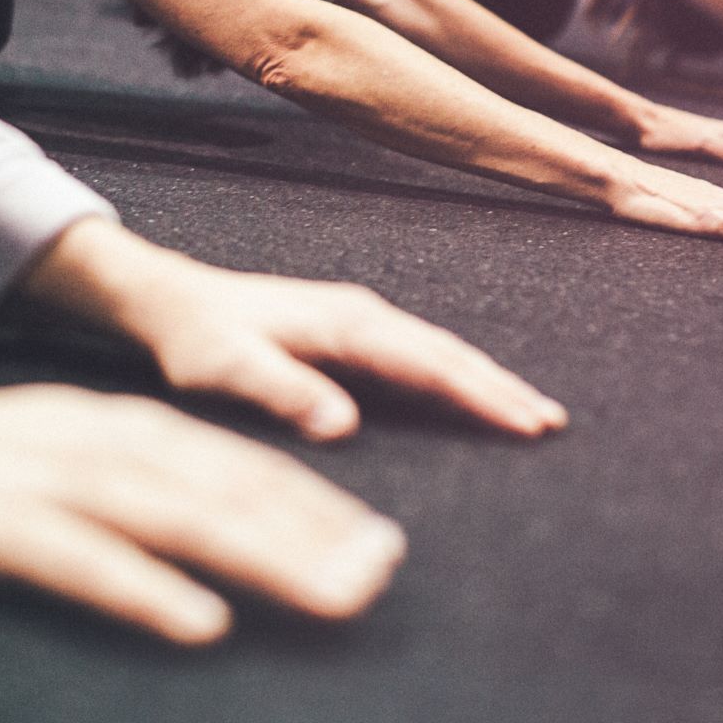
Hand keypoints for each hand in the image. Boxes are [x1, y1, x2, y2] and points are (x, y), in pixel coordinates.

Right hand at [0, 304, 405, 643]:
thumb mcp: (96, 448)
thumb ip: (169, 478)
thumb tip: (254, 519)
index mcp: (143, 432)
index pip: (249, 472)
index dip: (320, 509)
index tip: (385, 549)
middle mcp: (118, 449)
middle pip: (232, 495)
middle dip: (315, 538)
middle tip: (381, 577)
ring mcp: (61, 487)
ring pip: (180, 523)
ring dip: (263, 558)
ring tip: (331, 595)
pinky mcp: (2, 529)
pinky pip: (84, 564)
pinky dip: (146, 590)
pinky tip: (199, 622)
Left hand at [20, 221, 568, 442]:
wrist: (171, 299)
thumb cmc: (195, 339)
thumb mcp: (224, 368)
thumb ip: (283, 391)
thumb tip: (341, 423)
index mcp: (345, 322)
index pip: (429, 362)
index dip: (480, 394)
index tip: (525, 422)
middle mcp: (364, 313)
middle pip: (449, 352)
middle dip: (503, 387)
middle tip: (552, 423)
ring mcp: (362, 317)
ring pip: (441, 349)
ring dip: (488, 380)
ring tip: (533, 412)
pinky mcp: (355, 328)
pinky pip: (422, 351)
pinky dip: (459, 372)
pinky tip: (476, 391)